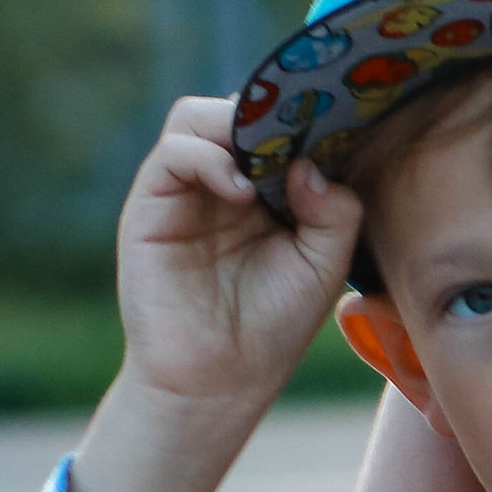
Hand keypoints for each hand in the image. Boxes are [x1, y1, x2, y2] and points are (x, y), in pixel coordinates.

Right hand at [72, 103, 362, 491]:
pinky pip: (174, 153)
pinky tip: (240, 194)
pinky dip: (208, 159)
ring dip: (237, 130)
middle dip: (271, 114)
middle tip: (304, 133)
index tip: (339, 120)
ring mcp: (184, 189)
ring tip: (267, 172)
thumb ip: (334, 212)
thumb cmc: (272, 328)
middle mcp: (223, 179)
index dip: (305, 117)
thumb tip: (310, 164)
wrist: (218, 382)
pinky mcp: (151, 204)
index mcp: (266, 188)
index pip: (279, 125)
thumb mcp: (324, 266)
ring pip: (199, 117)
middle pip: (237, 109)